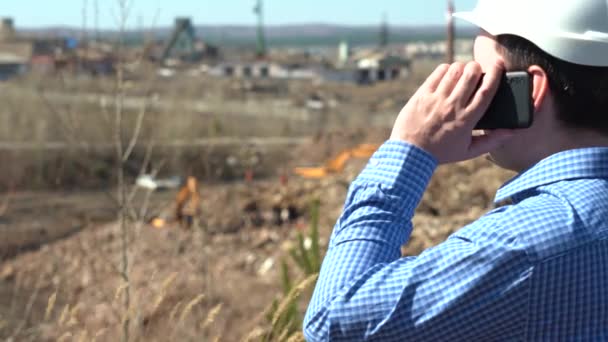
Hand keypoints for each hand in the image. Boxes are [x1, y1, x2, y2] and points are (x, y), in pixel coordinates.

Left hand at [390, 62, 514, 163]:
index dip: (495, 74)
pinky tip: (448, 74)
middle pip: (471, 74)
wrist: (409, 153)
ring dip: (462, 67)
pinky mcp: (422, 95)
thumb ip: (491, 141)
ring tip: (462, 73)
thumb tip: (512, 132)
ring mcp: (436, 99)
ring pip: (454, 70)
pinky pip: (437, 73)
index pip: (486, 90)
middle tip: (478, 70)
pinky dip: (446, 69)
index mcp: (467, 120)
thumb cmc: (441, 153)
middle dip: (477, 67)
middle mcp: (452, 106)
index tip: (499, 64)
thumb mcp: (468, 151)